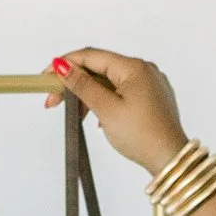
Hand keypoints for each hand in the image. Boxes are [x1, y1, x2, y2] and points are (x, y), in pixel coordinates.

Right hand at [45, 48, 186, 177]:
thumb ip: (82, 85)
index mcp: (134, 67)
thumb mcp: (106, 109)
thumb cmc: (143, 136)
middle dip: (74, 83)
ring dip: (88, 94)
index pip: (91, 56)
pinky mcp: (150, 98)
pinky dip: (104, 100)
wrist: (170, 159)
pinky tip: (95, 117)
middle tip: (53, 100)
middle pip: (99, 68)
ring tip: (74, 115)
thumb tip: (63, 66)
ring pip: (109, 81)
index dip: (65, 65)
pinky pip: (120, 91)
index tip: (46, 77)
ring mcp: (148, 84)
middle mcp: (143, 70)